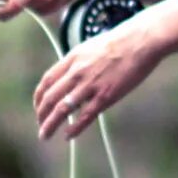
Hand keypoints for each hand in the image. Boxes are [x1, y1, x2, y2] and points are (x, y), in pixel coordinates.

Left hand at [34, 16, 165, 140]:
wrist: (140, 42)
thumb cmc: (119, 42)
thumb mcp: (90, 47)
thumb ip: (78, 63)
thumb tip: (71, 76)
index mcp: (72, 59)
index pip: (47, 80)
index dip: (39, 96)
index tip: (37, 106)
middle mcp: (76, 73)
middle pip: (50, 97)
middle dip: (41, 114)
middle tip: (40, 125)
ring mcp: (90, 85)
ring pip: (62, 109)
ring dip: (50, 124)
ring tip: (45, 135)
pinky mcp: (105, 96)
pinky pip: (85, 116)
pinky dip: (74, 128)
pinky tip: (68, 135)